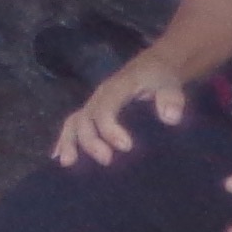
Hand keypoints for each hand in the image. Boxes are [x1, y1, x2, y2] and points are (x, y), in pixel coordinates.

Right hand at [59, 49, 190, 166]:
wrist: (153, 67)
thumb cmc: (160, 78)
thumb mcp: (170, 83)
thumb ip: (171, 98)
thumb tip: (170, 118)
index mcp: (116, 88)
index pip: (105, 107)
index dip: (109, 127)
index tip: (126, 147)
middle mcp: (100, 97)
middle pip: (85, 117)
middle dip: (90, 139)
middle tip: (107, 160)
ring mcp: (94, 105)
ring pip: (74, 122)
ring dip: (70, 141)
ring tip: (68, 163)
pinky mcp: (94, 113)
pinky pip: (74, 125)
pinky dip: (65, 140)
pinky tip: (60, 157)